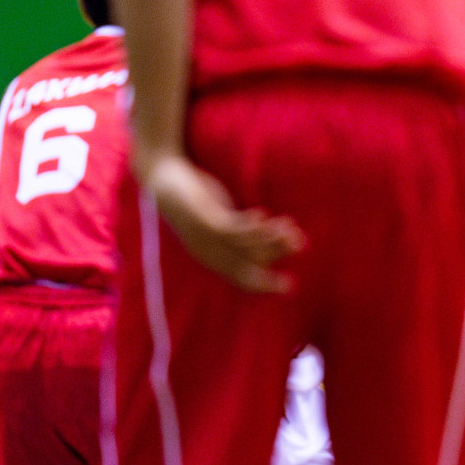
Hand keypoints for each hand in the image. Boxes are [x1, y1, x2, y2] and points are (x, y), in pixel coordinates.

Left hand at [143, 155, 304, 292]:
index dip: (267, 283)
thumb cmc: (194, 199)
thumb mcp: (220, 219)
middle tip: (300, 245)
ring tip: (292, 230)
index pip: (242, 278)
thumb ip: (240, 232)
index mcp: (211, 257)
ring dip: (271, 239)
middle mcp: (208, 253)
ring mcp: (205, 238)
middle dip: (276, 255)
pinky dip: (252, 227)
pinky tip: (266, 218)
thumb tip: (272, 238)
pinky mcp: (204, 220)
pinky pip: (234, 229)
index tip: (290, 286)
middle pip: (248, 263)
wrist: (164, 178)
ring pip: (245, 247)